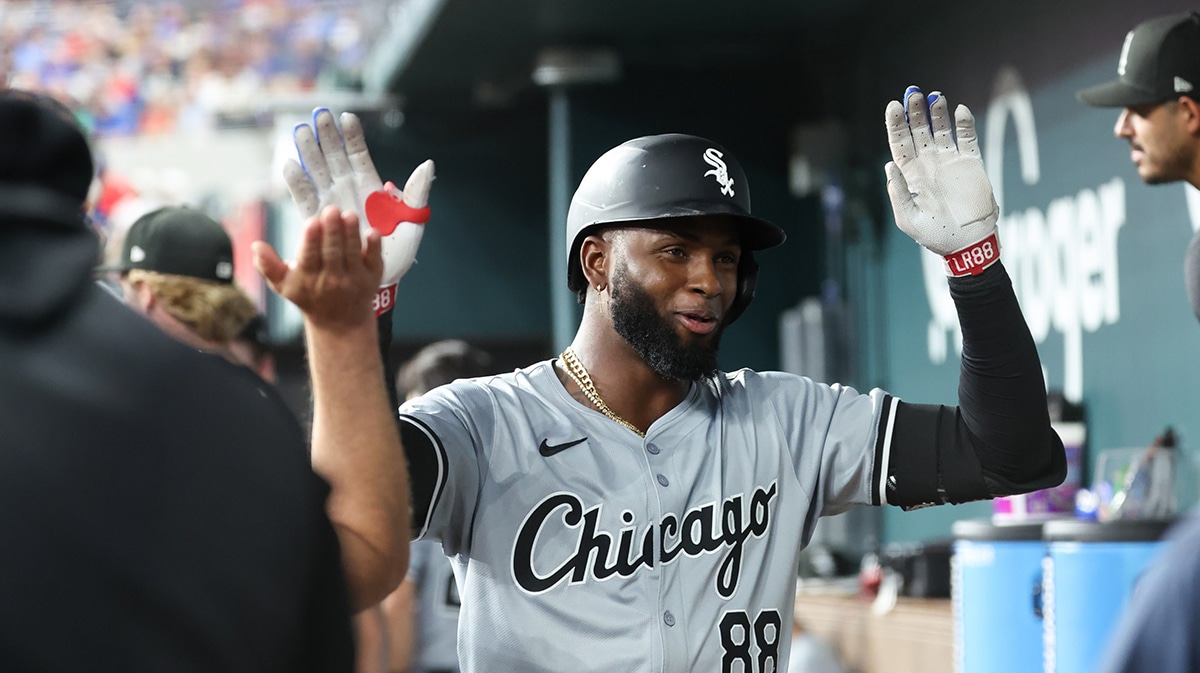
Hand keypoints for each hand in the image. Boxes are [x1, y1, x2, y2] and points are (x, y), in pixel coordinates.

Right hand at [253, 205, 381, 332]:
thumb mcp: (284, 285)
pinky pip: (374, 261)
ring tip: (349, 215)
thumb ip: (268, 266)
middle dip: (332, 231)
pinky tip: (372, 232)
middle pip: (332, 253)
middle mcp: (332, 280)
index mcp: (308, 279)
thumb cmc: (309, 296)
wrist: (339, 322)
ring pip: (352, 253)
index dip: (311, 241)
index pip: (309, 258)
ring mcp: (354, 279)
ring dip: (351, 234)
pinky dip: (374, 247)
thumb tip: (255, 246)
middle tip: (332, 210)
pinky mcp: (372, 278)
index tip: (312, 222)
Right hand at [284, 108, 434, 313]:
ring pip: (317, 171)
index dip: (352, 137)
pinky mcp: (318, 219)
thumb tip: (428, 164)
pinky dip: (298, 182)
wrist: (378, 278)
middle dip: (326, 135)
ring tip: (301, 131)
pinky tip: (291, 165)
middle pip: (334, 157)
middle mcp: (347, 190)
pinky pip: (305, 198)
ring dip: (309, 152)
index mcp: (369, 187)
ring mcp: (331, 202)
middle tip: (318, 114)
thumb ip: (417, 193)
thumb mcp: (413, 221)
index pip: (358, 154)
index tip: (346, 117)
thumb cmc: (398, 250)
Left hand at [884, 86, 999, 276]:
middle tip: (913, 93)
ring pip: (941, 129)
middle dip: (914, 112)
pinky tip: (959, 110)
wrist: (967, 243)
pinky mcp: (971, 163)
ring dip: (937, 112)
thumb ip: (898, 193)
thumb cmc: (934, 235)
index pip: (900, 143)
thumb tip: (888, 164)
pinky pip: (967, 138)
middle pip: (918, 130)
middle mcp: (928, 163)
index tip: (893, 106)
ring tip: (934, 96)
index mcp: (910, 174)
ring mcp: (949, 161)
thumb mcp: (909, 219)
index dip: (896, 124)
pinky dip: (964, 123)